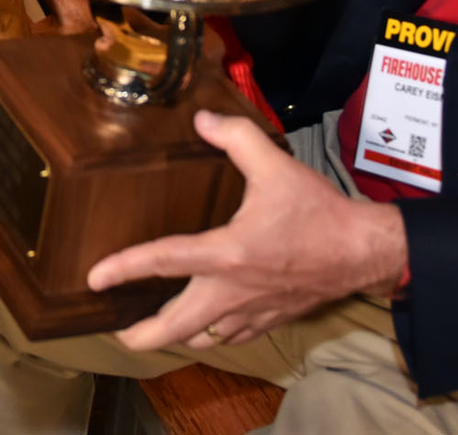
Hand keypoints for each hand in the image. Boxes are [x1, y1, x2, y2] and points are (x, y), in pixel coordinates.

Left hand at [85, 111, 408, 351]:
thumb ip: (235, 137)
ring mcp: (249, 311)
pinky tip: (206, 326)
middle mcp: (231, 291)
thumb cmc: (319, 214)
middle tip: (118, 334)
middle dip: (142, 336)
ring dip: (176, 337)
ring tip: (155, 330)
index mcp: (226, 253)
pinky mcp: (268, 321)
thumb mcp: (275, 165)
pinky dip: (211, 335)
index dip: (124, 268)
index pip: (163, 261)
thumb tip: (202, 119)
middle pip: (175, 327)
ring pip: (202, 339)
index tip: (94, 278)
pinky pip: (230, 338)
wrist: (362, 252)